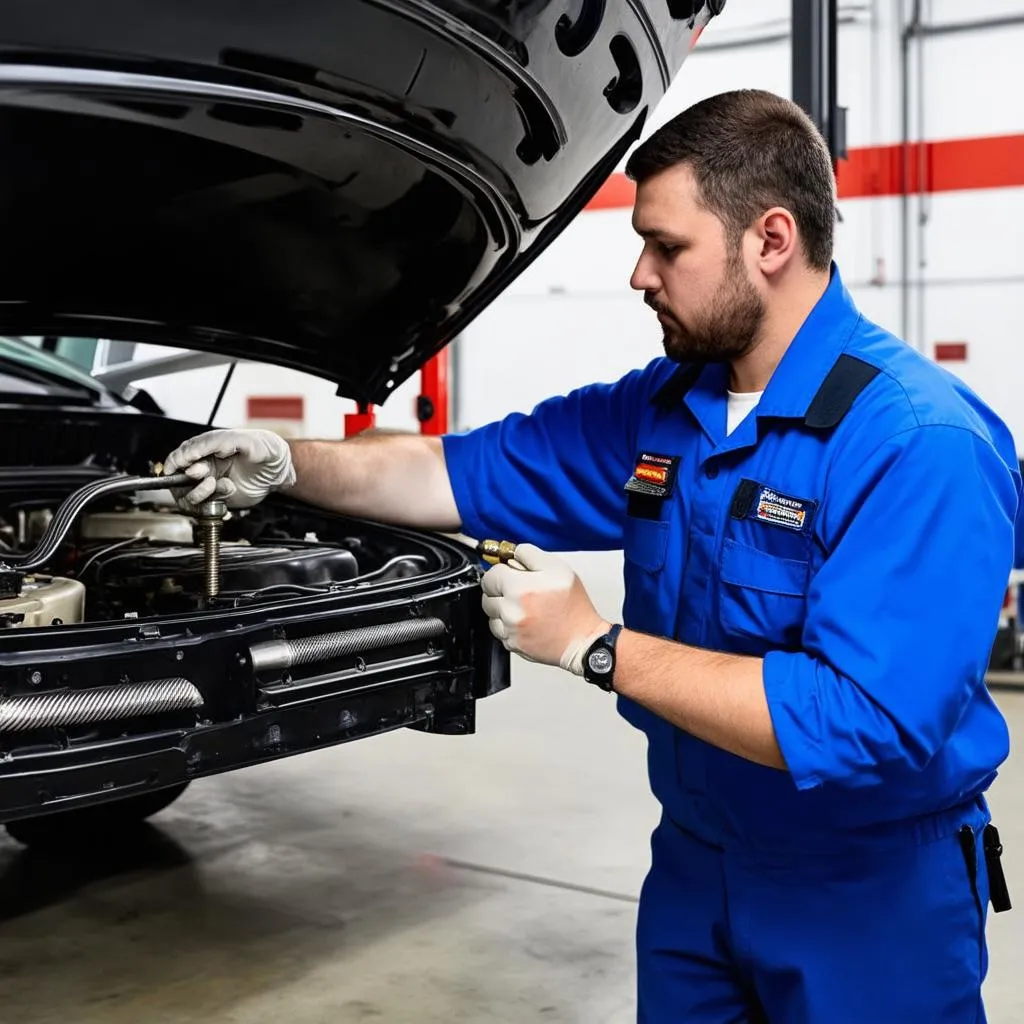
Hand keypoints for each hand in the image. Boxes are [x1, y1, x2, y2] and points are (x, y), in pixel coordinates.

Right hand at [162, 428, 295, 509]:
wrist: (281, 471)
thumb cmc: (267, 450)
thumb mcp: (248, 440)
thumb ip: (220, 442)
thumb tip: (195, 449)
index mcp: (207, 446)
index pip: (181, 454)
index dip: (179, 462)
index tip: (187, 469)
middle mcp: (204, 464)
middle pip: (178, 477)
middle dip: (189, 480)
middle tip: (209, 479)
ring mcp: (209, 482)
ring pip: (186, 494)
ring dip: (201, 493)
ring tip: (223, 486)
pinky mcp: (217, 498)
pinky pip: (202, 507)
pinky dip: (212, 503)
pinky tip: (229, 491)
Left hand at [480, 544, 610, 674]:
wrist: (582, 640)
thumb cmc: (574, 606)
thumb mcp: (558, 568)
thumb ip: (530, 554)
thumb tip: (511, 552)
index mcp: (519, 588)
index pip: (491, 574)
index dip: (502, 571)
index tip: (510, 574)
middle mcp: (511, 611)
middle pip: (487, 594)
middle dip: (500, 589)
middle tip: (521, 590)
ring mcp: (510, 630)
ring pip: (491, 613)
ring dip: (502, 608)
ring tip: (525, 607)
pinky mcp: (511, 644)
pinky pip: (499, 629)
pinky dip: (507, 625)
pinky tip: (525, 620)